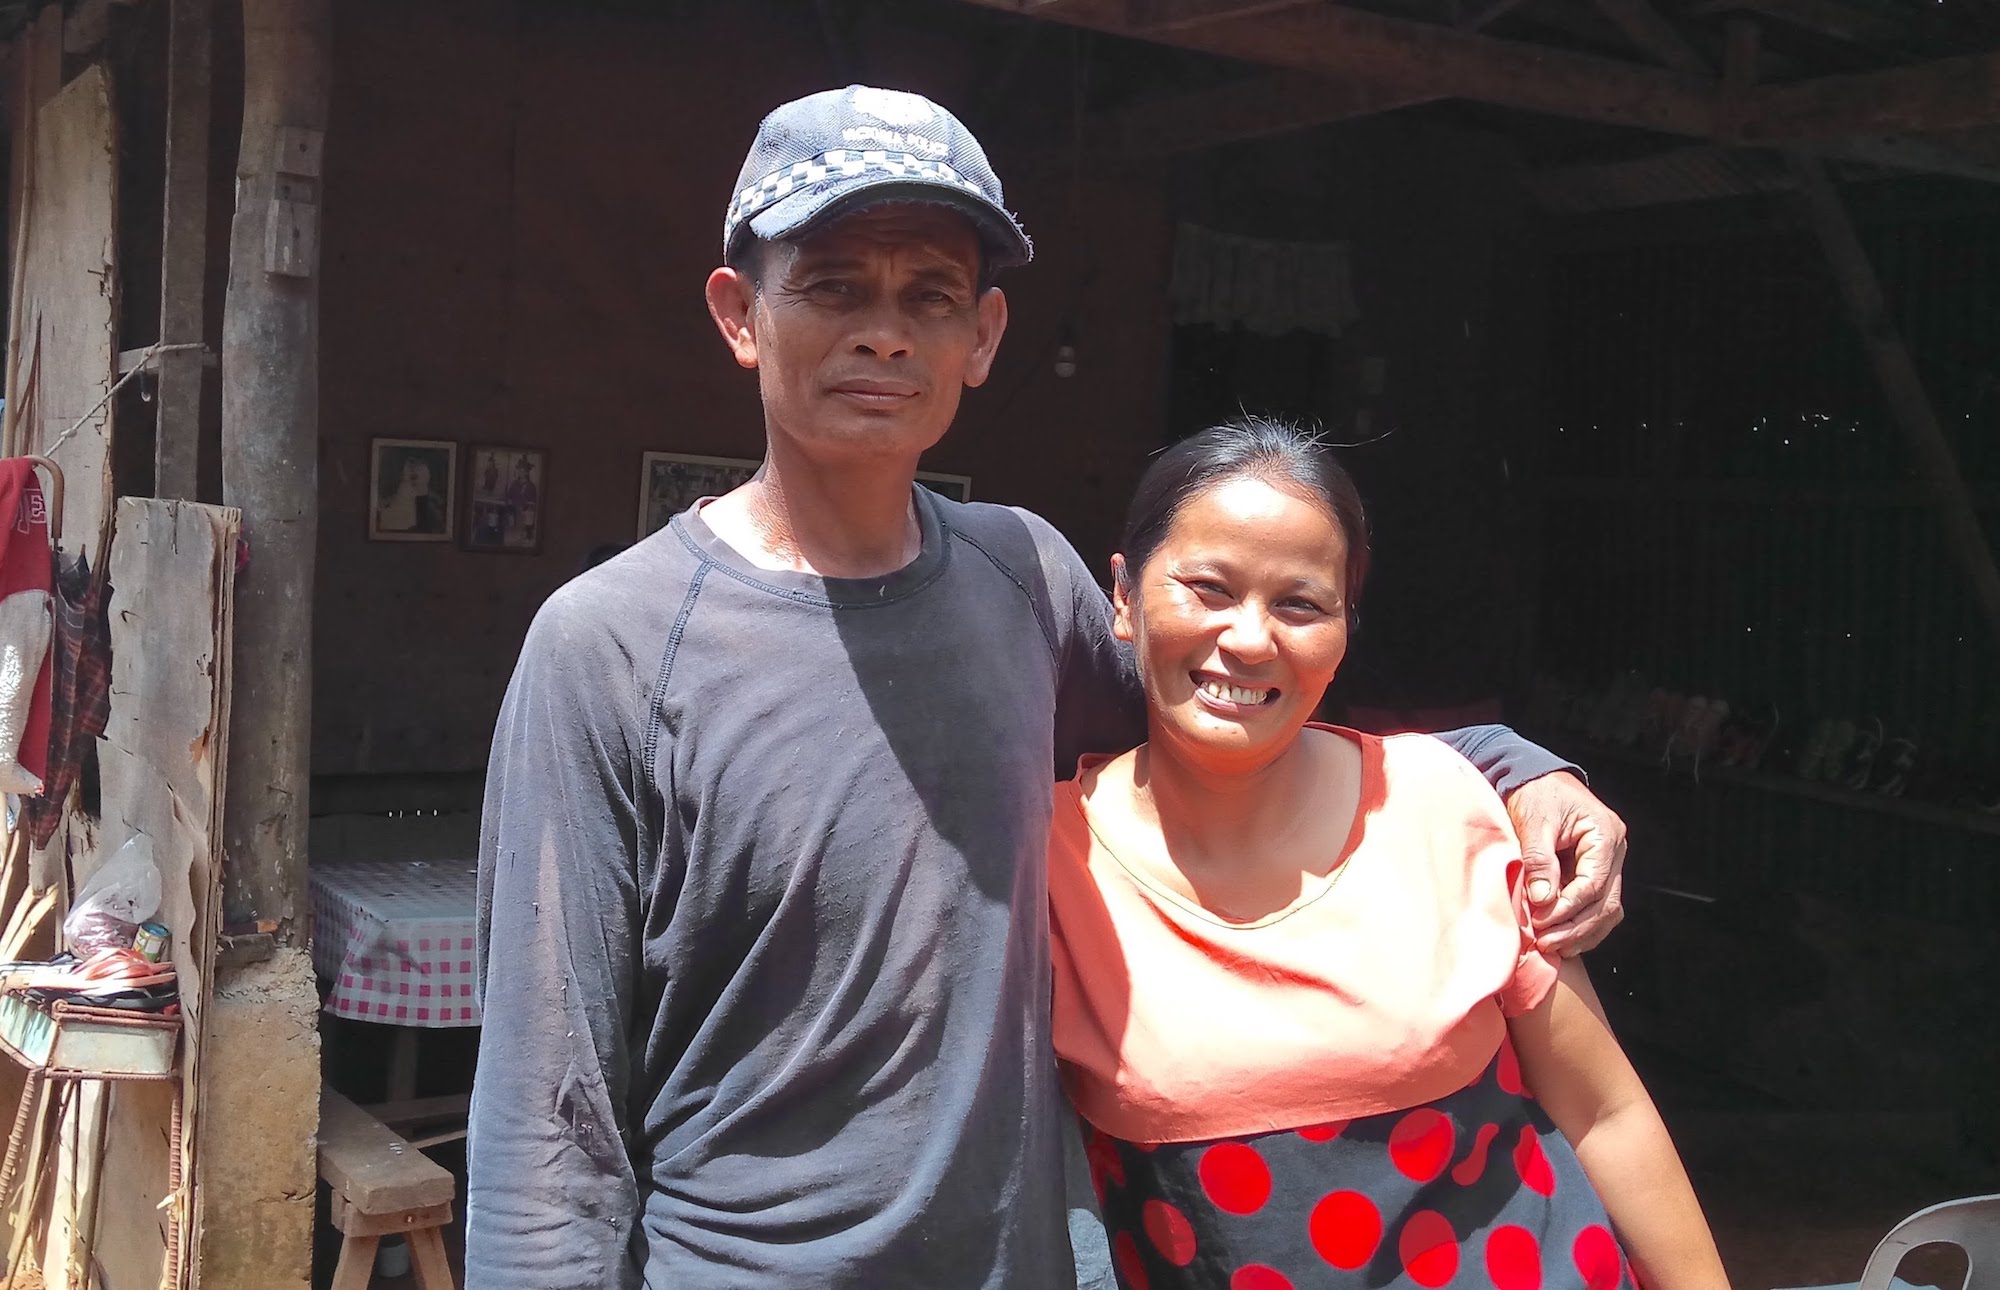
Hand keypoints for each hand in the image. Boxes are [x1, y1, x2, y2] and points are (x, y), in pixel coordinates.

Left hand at [1507, 770, 1626, 956]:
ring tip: (1553, 946)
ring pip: (1607, 909)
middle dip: (1575, 927)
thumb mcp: (1533, 822)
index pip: (1593, 884)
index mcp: (1605, 834)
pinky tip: (1563, 940)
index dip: (1568, 908)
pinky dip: (1583, 925)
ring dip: (1582, 932)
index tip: (1540, 923)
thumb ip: (1539, 860)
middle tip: (1545, 942)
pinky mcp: (1596, 871)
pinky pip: (1598, 905)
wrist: (1534, 778)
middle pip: (1606, 902)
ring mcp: (1609, 862)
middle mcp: (1614, 850)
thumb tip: (1542, 900)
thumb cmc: (1535, 794)